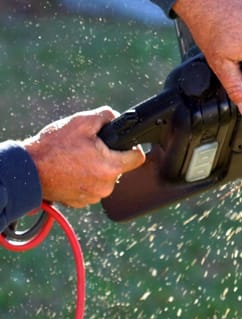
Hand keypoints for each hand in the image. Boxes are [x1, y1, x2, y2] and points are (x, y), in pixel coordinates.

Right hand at [22, 107, 145, 207]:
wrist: (27, 170)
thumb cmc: (53, 147)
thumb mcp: (82, 121)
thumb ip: (107, 116)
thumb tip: (117, 118)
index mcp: (110, 167)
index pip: (137, 157)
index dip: (131, 147)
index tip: (121, 143)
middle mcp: (105, 186)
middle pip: (119, 167)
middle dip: (108, 156)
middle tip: (89, 149)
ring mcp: (92, 197)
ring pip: (104, 178)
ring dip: (95, 168)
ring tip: (76, 159)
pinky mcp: (80, 202)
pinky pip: (91, 187)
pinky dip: (84, 179)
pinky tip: (71, 170)